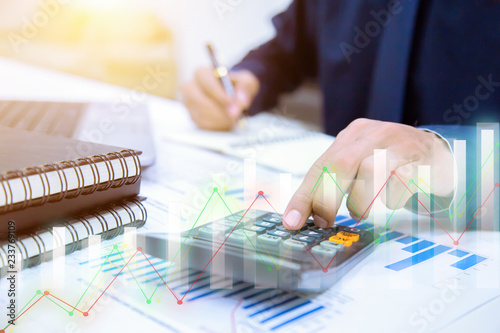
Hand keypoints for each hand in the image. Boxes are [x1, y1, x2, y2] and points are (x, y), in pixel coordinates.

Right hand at [181, 68, 259, 130]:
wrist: (233, 96)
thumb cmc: (237, 86)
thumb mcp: (246, 82)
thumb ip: (245, 88)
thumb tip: (241, 101)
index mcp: (202, 74)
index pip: (206, 82)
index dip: (219, 94)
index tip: (232, 102)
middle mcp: (191, 87)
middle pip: (198, 100)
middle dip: (218, 110)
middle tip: (233, 115)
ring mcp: (190, 103)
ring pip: (201, 114)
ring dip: (220, 119)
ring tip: (233, 118)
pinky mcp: (193, 117)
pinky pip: (202, 124)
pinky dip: (217, 125)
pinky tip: (226, 122)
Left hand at [282, 119, 454, 229]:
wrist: (438, 152)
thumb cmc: (392, 163)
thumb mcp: (360, 164)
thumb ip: (336, 182)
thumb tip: (308, 212)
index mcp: (353, 135)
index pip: (321, 165)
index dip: (304, 195)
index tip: (292, 221)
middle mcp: (374, 134)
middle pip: (340, 165)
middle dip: (326, 199)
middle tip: (324, 221)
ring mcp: (399, 144)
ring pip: (370, 171)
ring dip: (359, 200)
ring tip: (360, 212)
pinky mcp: (423, 160)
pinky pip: (402, 181)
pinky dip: (391, 198)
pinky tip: (390, 200)